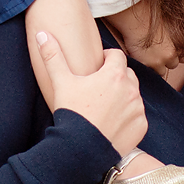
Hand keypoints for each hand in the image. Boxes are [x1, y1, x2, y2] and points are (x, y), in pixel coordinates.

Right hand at [33, 31, 146, 157]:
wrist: (81, 150)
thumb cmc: (72, 113)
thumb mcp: (61, 83)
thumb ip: (53, 56)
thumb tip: (42, 34)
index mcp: (114, 74)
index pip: (117, 56)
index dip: (107, 58)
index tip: (98, 66)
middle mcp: (131, 89)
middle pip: (127, 75)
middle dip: (116, 78)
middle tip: (100, 88)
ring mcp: (138, 109)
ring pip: (133, 95)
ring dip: (123, 97)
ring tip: (105, 107)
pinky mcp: (141, 126)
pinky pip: (138, 116)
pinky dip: (128, 117)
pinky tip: (112, 123)